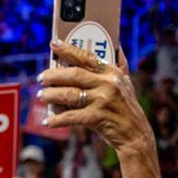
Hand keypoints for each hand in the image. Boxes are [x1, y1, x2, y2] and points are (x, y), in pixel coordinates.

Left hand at [39, 41, 153, 153]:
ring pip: (69, 94)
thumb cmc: (126, 107)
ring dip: (51, 95)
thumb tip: (115, 42)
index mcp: (112, 72)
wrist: (136, 134)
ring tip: (41, 96)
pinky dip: (57, 120)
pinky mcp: (99, 118)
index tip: (53, 43)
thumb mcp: (126, 83)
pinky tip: (46, 122)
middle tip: (41, 78)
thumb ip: (119, 65)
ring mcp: (103, 100)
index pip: (87, 57)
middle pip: (74, 74)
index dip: (68, 49)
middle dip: (53, 75)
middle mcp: (108, 84)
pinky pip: (71, 117)